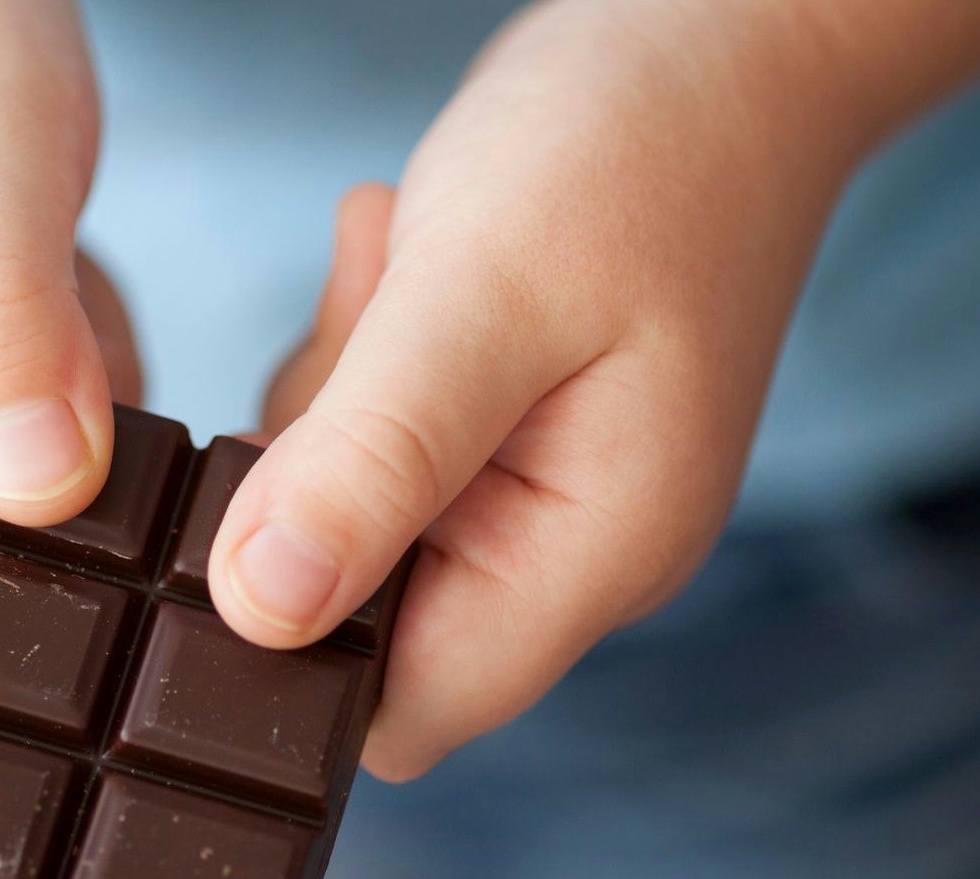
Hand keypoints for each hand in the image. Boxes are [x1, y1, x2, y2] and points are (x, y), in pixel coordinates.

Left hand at [217, 0, 979, 779]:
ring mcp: (534, 499)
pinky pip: (372, 445)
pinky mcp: (501, 441)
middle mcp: (568, 556)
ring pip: (348, 520)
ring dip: (332, 404)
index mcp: (590, 558)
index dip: (293, 647)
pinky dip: (357, 363)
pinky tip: (401, 263)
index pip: (402, 710)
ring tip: (397, 273)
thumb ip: (372, 462)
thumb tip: (258, 612)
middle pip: (359, 615)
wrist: (723, 47)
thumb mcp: (480, 300)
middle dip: (313, 484)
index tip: (255, 499)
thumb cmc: (628, 152)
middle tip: (365, 334)